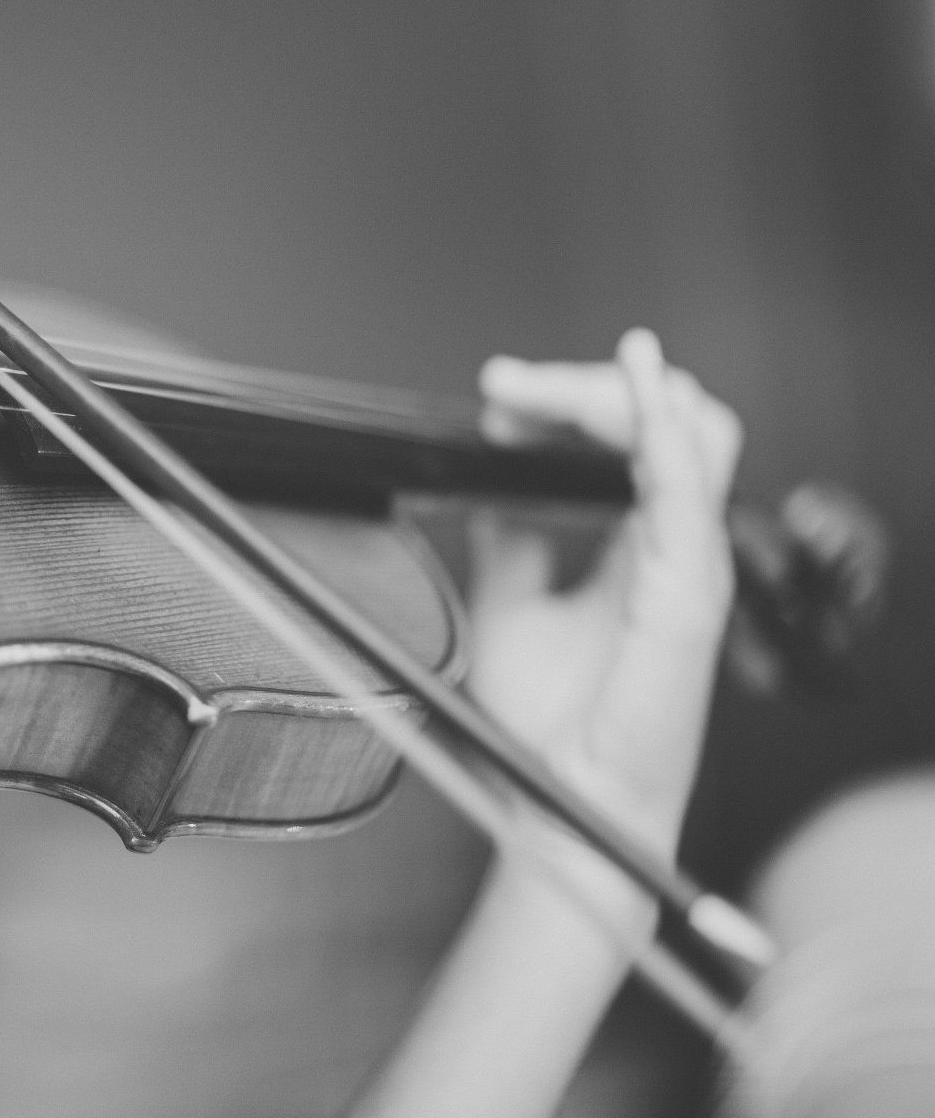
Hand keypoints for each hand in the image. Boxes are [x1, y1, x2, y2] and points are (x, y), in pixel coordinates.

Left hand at [468, 329, 741, 848]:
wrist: (557, 799)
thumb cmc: (548, 722)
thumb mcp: (508, 599)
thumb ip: (512, 533)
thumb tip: (493, 468)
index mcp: (641, 542)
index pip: (633, 434)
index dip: (568, 402)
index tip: (499, 397)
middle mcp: (673, 544)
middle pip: (663, 419)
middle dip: (580, 385)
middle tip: (506, 386)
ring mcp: (687, 561)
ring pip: (690, 431)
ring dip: (610, 392)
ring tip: (536, 389)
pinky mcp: (687, 586)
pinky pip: (688, 487)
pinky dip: (662, 427)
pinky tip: (636, 388)